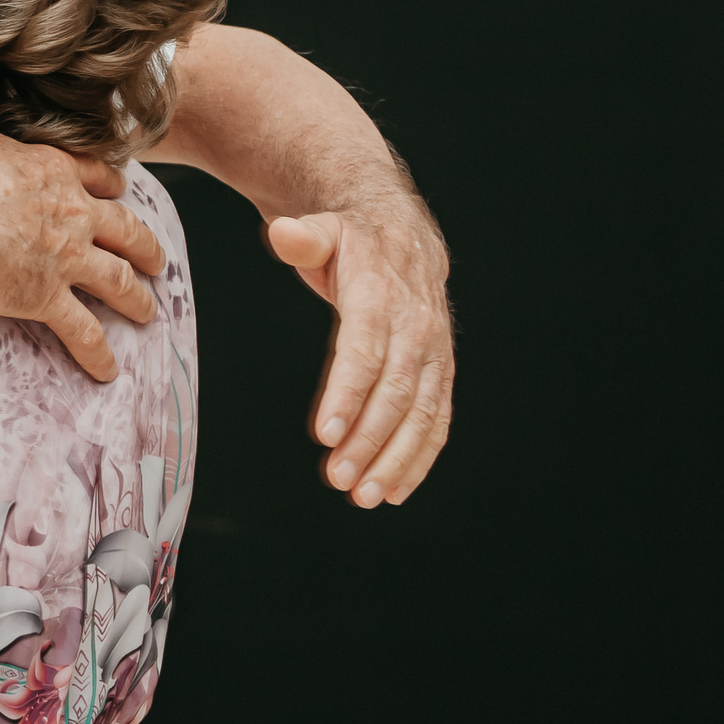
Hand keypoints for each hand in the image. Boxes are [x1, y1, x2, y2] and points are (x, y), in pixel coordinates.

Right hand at [0, 120, 167, 383]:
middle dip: (144, 246)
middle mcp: (72, 216)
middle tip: (158, 261)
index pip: (97, 177)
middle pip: (124, 231)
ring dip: (136, 298)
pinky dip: (97, 352)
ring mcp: (66, 259)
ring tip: (149, 313)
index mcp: (54, 174)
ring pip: (116, 281)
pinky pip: (82, 330)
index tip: (121, 192)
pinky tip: (109, 371)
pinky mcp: (49, 298)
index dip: (112, 187)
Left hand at [269, 205, 453, 507]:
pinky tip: (394, 488)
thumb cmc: (355, 241)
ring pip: (420, 414)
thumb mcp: (325, 229)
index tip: (326, 432)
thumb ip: (303, 237)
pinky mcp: (439, 373)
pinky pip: (437, 420)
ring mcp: (433, 353)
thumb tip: (284, 233)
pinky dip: (418, 458)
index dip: (348, 393)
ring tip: (362, 494)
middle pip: (394, 392)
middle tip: (339, 478)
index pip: (365, 350)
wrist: (406, 238)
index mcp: (381, 294)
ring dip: (394, 459)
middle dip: (368, 440)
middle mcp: (415, 327)